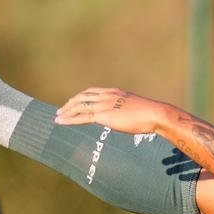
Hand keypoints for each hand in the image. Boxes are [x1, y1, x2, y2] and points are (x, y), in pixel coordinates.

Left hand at [55, 87, 170, 134]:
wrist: (154, 114)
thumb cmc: (150, 114)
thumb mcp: (136, 107)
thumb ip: (127, 109)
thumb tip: (127, 116)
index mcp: (114, 92)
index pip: (92, 91)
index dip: (81, 96)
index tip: (75, 101)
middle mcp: (107, 95)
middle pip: (82, 96)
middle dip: (70, 103)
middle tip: (62, 109)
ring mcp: (104, 104)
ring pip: (79, 105)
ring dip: (66, 111)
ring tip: (58, 116)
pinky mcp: (103, 115)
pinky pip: (82, 117)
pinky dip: (69, 119)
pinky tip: (61, 121)